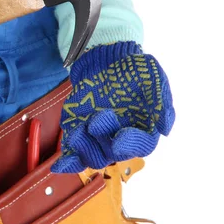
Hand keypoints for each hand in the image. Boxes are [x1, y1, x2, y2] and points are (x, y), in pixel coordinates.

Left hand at [52, 42, 174, 172]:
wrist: (107, 58)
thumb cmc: (134, 69)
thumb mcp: (153, 78)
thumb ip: (161, 101)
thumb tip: (164, 129)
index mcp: (143, 129)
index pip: (141, 145)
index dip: (130, 144)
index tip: (120, 138)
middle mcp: (121, 138)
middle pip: (113, 153)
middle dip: (104, 140)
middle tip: (98, 119)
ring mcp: (98, 137)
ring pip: (92, 156)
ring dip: (84, 148)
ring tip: (78, 133)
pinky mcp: (79, 131)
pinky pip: (73, 152)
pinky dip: (67, 161)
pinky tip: (59, 165)